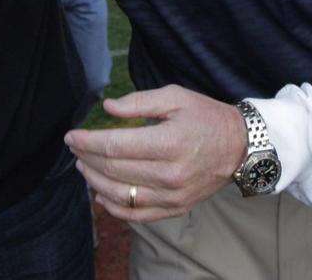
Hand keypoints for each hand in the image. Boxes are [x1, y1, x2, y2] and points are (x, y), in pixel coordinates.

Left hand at [65, 85, 247, 222]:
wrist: (240, 147)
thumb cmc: (206, 117)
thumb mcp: (176, 97)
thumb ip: (139, 102)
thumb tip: (108, 108)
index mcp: (169, 142)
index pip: (115, 146)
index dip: (88, 142)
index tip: (72, 136)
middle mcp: (170, 173)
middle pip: (114, 170)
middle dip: (87, 158)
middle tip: (75, 148)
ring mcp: (172, 195)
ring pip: (121, 195)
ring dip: (95, 182)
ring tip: (83, 167)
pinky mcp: (175, 208)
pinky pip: (137, 215)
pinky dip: (114, 208)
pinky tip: (101, 194)